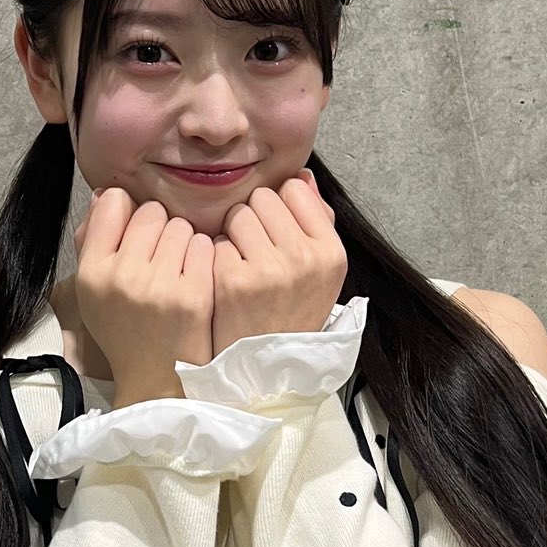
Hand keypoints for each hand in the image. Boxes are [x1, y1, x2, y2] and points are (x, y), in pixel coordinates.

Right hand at [70, 189, 216, 382]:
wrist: (157, 378)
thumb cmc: (125, 328)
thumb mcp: (95, 289)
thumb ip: (96, 238)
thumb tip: (107, 193)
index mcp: (93, 272)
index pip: (112, 204)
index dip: (128, 211)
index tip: (135, 231)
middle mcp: (122, 276)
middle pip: (151, 212)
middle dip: (160, 228)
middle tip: (161, 256)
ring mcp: (159, 286)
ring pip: (180, 226)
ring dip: (183, 241)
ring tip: (177, 268)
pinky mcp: (194, 295)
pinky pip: (203, 245)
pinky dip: (202, 256)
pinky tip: (195, 277)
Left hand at [210, 169, 346, 356]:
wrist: (268, 371)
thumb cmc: (293, 311)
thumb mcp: (320, 270)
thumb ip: (316, 219)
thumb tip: (301, 175)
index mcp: (331, 252)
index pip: (294, 189)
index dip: (280, 207)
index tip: (279, 233)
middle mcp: (303, 257)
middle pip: (263, 198)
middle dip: (255, 218)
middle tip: (257, 251)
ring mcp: (268, 269)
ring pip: (237, 215)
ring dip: (233, 235)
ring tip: (243, 265)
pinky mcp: (232, 281)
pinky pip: (216, 242)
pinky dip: (216, 259)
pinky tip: (227, 282)